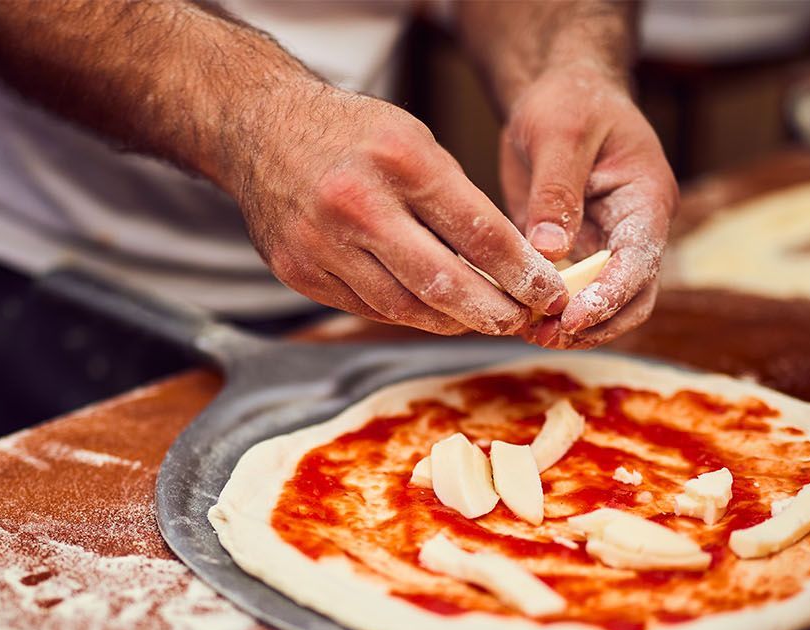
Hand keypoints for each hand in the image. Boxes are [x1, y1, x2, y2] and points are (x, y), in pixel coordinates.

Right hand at [226, 83, 568, 336]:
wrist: (260, 129)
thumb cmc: (352, 134)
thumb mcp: (414, 141)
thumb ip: (457, 200)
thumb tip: (511, 264)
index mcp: (399, 160)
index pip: (478, 232)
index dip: (522, 272)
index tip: (550, 292)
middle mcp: (357, 204)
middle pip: (443, 284)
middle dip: (494, 312)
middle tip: (524, 321)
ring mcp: (322, 244)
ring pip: (404, 308)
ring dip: (453, 321)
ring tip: (483, 319)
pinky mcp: (298, 272)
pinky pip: (367, 308)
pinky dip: (407, 314)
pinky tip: (433, 312)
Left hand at [499, 65, 677, 348]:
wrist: (559, 95)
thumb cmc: (569, 101)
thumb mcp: (559, 133)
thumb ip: (556, 191)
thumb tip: (550, 250)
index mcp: (646, 198)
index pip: (640, 259)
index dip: (610, 295)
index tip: (573, 318)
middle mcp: (635, 229)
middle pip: (633, 296)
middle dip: (595, 323)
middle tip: (546, 335)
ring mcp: (607, 245)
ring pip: (606, 304)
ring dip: (573, 326)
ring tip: (530, 333)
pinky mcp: (578, 253)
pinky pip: (572, 292)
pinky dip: (550, 310)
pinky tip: (519, 318)